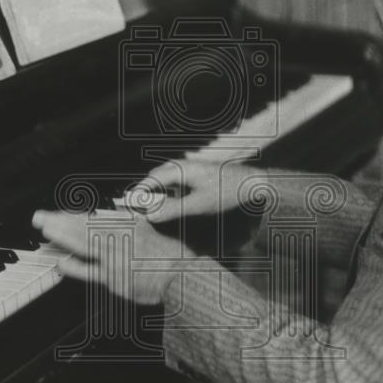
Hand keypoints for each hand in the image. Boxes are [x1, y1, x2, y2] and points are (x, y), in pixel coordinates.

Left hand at [31, 209, 191, 304]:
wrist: (182, 277)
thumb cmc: (172, 256)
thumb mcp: (154, 230)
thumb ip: (134, 223)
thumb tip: (122, 215)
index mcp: (129, 224)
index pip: (95, 218)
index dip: (74, 216)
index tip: (59, 214)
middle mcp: (119, 238)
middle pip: (83, 227)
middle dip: (59, 220)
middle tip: (40, 217)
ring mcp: (114, 258)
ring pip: (82, 244)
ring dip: (61, 236)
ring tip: (44, 230)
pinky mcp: (114, 278)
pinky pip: (89, 271)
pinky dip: (74, 266)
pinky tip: (60, 261)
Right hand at [129, 159, 268, 223]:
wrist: (253, 185)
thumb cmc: (227, 192)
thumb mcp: (199, 204)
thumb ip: (174, 210)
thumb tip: (151, 215)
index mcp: (181, 169)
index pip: (151, 179)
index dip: (139, 192)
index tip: (129, 205)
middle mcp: (184, 167)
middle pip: (157, 178)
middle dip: (147, 193)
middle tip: (139, 210)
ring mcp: (192, 171)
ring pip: (168, 182)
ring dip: (160, 195)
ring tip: (155, 211)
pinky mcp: (200, 178)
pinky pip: (179, 185)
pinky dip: (172, 195)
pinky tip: (175, 207)